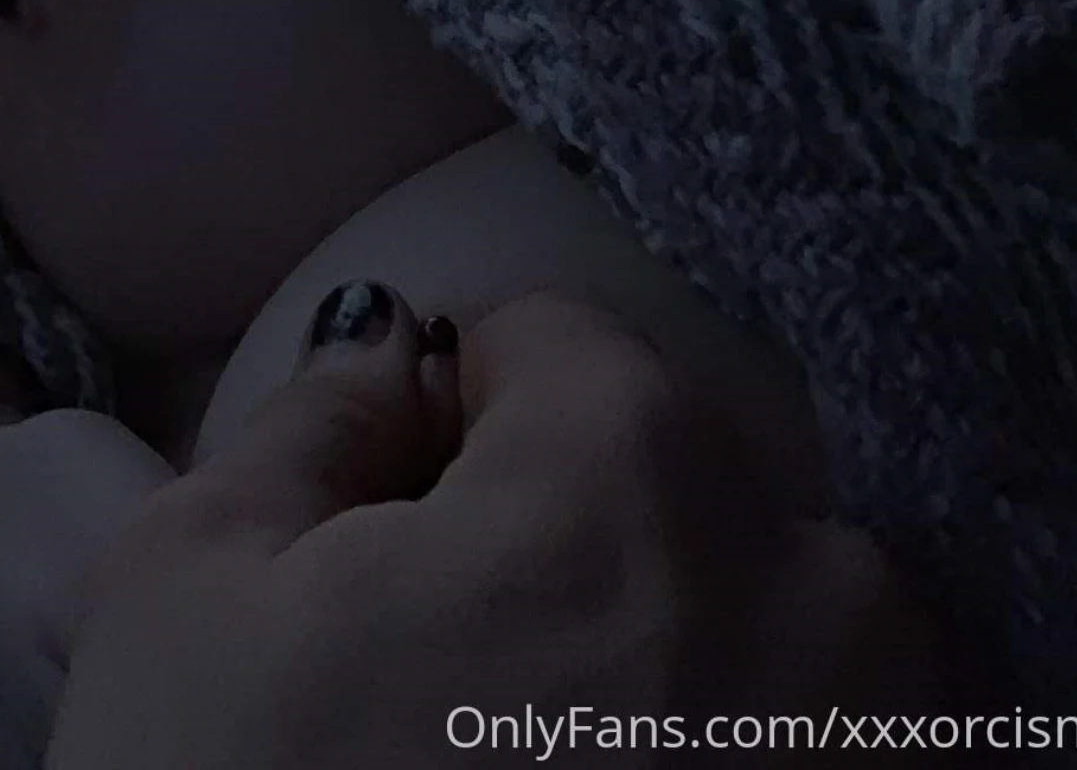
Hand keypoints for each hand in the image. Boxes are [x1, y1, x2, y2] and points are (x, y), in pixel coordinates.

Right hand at [47, 287, 948, 768]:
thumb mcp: (183, 590)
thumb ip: (306, 415)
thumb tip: (395, 359)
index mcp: (630, 468)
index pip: (544, 346)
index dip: (446, 430)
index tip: (394, 543)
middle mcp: (816, 589)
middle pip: (668, 487)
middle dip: (566, 555)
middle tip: (450, 706)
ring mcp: (894, 755)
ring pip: (767, 631)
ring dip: (667, 679)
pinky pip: (825, 755)